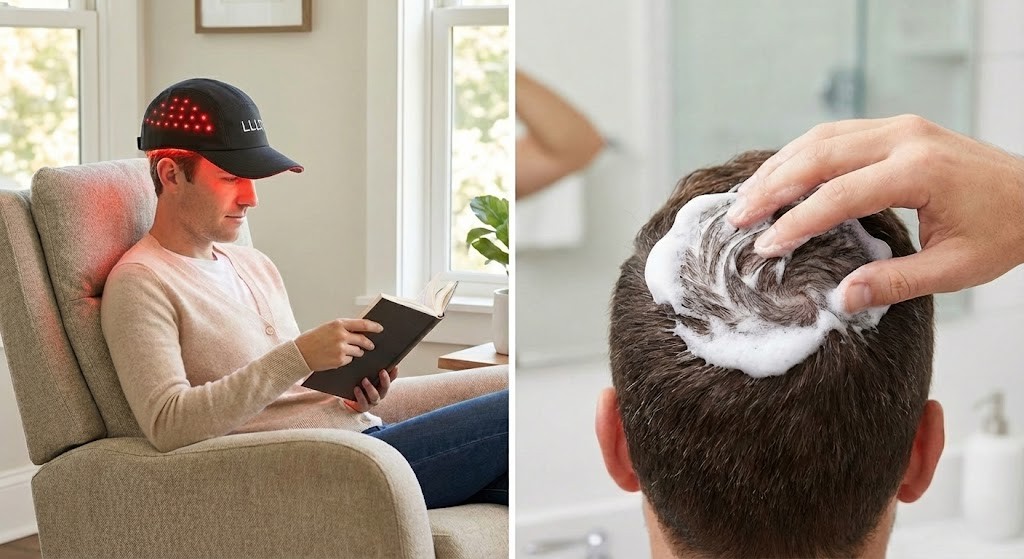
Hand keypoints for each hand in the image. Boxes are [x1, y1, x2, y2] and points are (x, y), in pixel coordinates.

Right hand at [294, 319, 381, 371]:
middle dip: (369, 343)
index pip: (362, 324)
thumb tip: (360, 329)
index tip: (380, 328)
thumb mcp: (328, 327)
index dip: (374, 326)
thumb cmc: (312, 339)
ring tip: (347, 351)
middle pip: (363, 339)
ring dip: (357, 352)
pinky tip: (336, 358)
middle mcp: (341, 335)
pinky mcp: (339, 360)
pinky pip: (350, 360)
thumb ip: (342, 328)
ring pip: (358, 351)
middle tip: (371, 345)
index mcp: (338, 323)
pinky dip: (346, 360)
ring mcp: (341, 348)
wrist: (300, 353)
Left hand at [343, 367, 398, 412]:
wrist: (348, 402)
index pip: (391, 379)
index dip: (394, 374)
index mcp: (381, 386)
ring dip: (371, 388)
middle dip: (385, 380)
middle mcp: (379, 394)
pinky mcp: (363, 407)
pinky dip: (360, 396)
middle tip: (382, 371)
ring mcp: (372, 402)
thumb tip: (368, 353)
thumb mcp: (365, 376)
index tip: (395, 366)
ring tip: (364, 380)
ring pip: (375, 396)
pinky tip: (356, 389)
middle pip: (385, 388)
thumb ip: (369, 370)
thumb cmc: (358, 386)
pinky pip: (363, 403)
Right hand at [726, 114, 1023, 312]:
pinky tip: (778, 178)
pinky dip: (800, 155)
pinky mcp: (895, 128)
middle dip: (771, 188)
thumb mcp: (955, 269)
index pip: (839, 195)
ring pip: (820, 138)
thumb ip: (895, 282)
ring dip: (779, 168)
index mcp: (919, 172)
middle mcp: (904, 138)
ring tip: (745, 199)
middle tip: (736, 219)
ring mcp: (899, 127)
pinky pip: (835, 134)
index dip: (796, 223)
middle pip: (818, 155)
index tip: (765, 248)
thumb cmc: (1003, 231)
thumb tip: (840, 298)